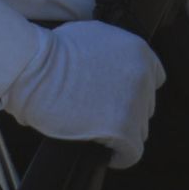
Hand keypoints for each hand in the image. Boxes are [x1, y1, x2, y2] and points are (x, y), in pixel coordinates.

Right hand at [0, 20, 163, 168]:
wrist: (34, 66)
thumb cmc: (52, 50)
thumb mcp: (93, 34)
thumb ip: (112, 50)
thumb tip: (110, 66)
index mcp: (139, 51)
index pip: (154, 79)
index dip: (134, 91)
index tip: (118, 97)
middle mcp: (143, 76)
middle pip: (146, 106)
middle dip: (126, 111)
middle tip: (100, 114)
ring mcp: (135, 103)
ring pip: (139, 129)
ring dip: (121, 132)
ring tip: (96, 131)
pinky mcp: (123, 129)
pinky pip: (131, 153)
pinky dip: (119, 156)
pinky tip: (105, 153)